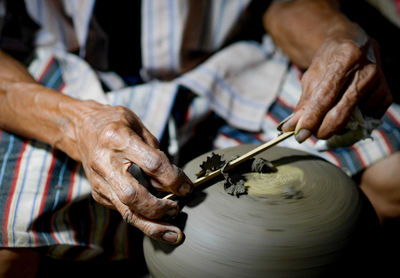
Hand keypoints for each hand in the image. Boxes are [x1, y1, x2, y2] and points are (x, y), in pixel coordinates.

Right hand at [73, 102, 192, 243]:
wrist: (81, 128)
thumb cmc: (115, 124)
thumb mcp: (139, 126)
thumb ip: (155, 152)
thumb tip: (173, 182)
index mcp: (118, 139)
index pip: (153, 165)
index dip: (174, 179)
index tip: (187, 188)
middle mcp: (105, 163)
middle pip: (134, 196)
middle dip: (160, 208)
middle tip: (178, 209)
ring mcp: (100, 181)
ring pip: (126, 212)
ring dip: (152, 226)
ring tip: (173, 234)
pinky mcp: (99, 193)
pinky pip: (123, 211)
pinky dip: (143, 218)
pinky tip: (158, 222)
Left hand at [280, 27, 392, 141]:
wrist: (353, 44)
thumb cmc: (328, 61)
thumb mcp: (311, 76)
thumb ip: (304, 102)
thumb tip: (292, 127)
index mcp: (346, 58)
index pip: (325, 96)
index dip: (312, 118)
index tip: (300, 134)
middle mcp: (367, 70)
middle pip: (342, 113)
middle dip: (323, 129)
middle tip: (310, 133)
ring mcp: (380, 83)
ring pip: (354, 120)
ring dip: (337, 126)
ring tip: (328, 115)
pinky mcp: (387, 94)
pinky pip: (366, 120)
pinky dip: (353, 122)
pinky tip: (346, 110)